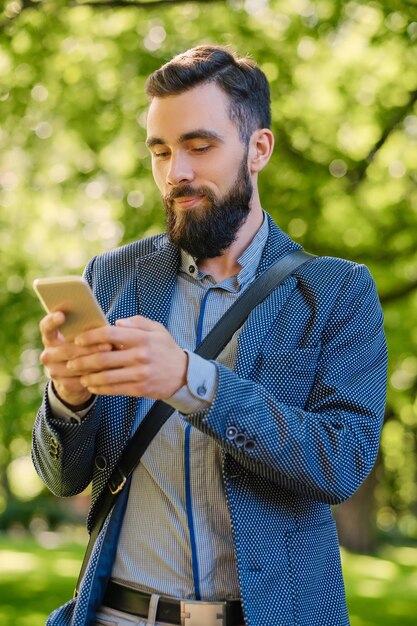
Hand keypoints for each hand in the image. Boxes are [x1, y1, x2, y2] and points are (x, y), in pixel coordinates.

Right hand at [39, 312, 111, 407]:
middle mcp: (48, 354)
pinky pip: (81, 379)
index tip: (61, 315)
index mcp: (50, 338)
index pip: (46, 327)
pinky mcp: (63, 384)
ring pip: (76, 366)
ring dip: (95, 362)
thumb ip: (85, 329)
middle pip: (67, 350)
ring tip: (112, 357)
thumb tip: (103, 325)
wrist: (74, 376)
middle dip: (89, 348)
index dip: (52, 321)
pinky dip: (95, 374)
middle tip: (108, 345)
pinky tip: (108, 370)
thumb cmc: (82, 348)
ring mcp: (53, 371)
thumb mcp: (81, 337)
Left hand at [66, 316, 187, 399]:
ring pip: (106, 377)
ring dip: (88, 377)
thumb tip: (116, 322)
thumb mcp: (156, 329)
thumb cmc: (166, 349)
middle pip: (103, 358)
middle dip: (82, 361)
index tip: (78, 340)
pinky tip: (92, 386)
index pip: (110, 334)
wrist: (184, 374)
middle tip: (70, 362)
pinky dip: (100, 389)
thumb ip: (136, 322)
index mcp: (141, 338)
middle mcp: (140, 356)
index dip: (90, 337)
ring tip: (80, 376)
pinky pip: (115, 389)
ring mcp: (140, 374)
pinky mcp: (140, 389)